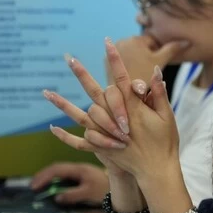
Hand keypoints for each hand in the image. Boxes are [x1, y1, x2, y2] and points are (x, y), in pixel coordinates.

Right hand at [30, 162, 108, 204]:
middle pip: (56, 169)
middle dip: (43, 177)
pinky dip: (56, 181)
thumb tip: (57, 197)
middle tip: (33, 186)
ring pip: (60, 172)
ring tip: (38, 187)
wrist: (122, 184)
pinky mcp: (81, 177)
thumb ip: (74, 195)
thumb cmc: (107, 188)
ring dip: (49, 178)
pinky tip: (51, 188)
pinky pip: (65, 177)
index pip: (57, 170)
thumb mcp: (90, 193)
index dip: (44, 177)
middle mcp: (78, 168)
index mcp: (79, 169)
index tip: (34, 185)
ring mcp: (79, 172)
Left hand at [48, 38, 180, 181]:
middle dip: (81, 73)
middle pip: (95, 91)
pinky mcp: (100, 147)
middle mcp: (115, 117)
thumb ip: (159, 94)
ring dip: (62, 104)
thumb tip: (155, 71)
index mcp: (133, 107)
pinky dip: (66, 136)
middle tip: (69, 58)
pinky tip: (53, 127)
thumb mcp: (167, 117)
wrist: (157, 170)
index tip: (107, 42)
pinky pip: (78, 141)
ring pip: (80, 115)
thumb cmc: (165, 142)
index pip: (121, 77)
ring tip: (45, 92)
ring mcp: (105, 133)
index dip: (114, 59)